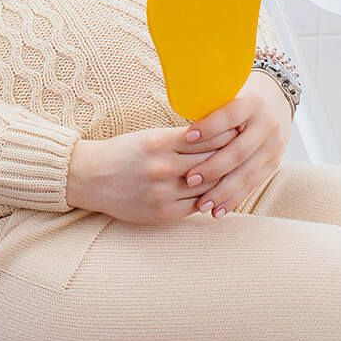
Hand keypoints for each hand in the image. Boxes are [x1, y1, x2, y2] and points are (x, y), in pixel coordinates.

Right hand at [65, 122, 241, 224]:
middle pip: (209, 161)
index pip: (204, 138)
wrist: (90, 178)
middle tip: (249, 147)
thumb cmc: (121, 152)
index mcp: (158, 143)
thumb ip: (177, 138)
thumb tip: (213, 135)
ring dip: (225, 179)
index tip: (241, 127)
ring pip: (207, 186)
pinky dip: (210, 198)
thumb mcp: (148, 137)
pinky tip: (221, 192)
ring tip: (241, 170)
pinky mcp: (163, 212)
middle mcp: (162, 167)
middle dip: (231, 154)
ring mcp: (163, 192)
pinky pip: (196, 205)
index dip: (225, 134)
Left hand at [179, 72, 292, 217]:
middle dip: (213, 168)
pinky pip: (253, 185)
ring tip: (202, 204)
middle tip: (189, 179)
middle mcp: (266, 125)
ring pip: (247, 173)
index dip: (209, 127)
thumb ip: (208, 107)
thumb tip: (177, 121)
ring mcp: (273, 146)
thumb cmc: (237, 97)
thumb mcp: (227, 94)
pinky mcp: (274, 163)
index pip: (229, 116)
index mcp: (252, 103)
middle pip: (239, 151)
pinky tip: (218, 211)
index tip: (187, 137)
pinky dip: (234, 199)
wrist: (276, 100)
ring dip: (223, 192)